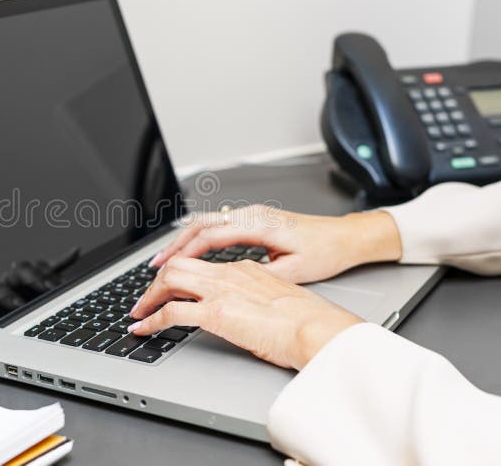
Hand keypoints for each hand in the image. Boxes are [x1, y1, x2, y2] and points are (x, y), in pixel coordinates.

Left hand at [129, 257, 363, 369]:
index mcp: (244, 268)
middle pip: (179, 264)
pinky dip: (151, 320)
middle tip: (144, 298)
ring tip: (138, 313)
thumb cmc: (309, 320)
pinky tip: (143, 329)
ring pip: (170, 279)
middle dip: (156, 281)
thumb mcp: (279, 298)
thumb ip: (258, 296)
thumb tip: (248, 309)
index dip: (179, 273)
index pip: (201, 263)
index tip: (169, 284)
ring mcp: (221, 291)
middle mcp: (229, 273)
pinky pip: (171, 312)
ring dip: (148, 296)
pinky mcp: (217, 313)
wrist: (319, 328)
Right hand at [149, 204, 401, 283]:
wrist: (346, 237)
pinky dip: (198, 238)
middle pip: (200, 225)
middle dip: (174, 246)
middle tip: (154, 267)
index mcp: (259, 224)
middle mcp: (252, 214)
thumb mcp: (296, 270)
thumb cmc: (326, 252)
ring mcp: (251, 214)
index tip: (164, 269)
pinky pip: (217, 224)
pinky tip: (189, 251)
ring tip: (164, 261)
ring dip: (183, 241)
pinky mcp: (254, 219)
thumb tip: (234, 285)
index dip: (183, 253)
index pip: (210, 236)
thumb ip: (262, 274)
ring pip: (206, 222)